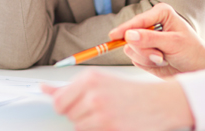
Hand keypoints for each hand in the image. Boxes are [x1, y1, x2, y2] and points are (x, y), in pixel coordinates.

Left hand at [41, 70, 193, 130]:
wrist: (159, 102)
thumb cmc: (129, 92)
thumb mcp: (99, 82)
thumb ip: (69, 88)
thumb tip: (44, 90)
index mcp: (89, 79)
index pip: (58, 101)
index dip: (66, 107)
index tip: (75, 106)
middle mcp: (93, 94)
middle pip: (68, 116)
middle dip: (80, 115)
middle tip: (99, 109)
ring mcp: (101, 112)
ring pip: (79, 127)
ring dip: (90, 125)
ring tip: (107, 116)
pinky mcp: (110, 128)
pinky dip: (100, 130)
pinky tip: (112, 123)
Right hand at [109, 3, 204, 78]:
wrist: (198, 68)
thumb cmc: (192, 51)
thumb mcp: (173, 43)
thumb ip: (150, 39)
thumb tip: (129, 35)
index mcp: (160, 14)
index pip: (138, 21)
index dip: (125, 29)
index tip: (114, 36)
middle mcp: (150, 25)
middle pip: (131, 37)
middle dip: (144, 50)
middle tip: (160, 55)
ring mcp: (145, 39)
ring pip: (131, 50)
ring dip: (147, 58)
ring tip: (163, 58)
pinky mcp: (143, 52)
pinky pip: (135, 59)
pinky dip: (147, 64)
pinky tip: (160, 62)